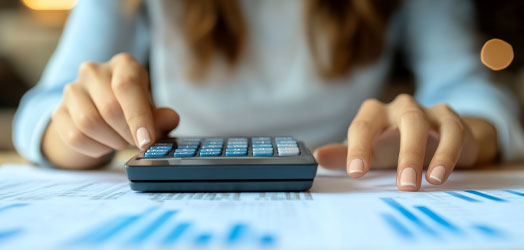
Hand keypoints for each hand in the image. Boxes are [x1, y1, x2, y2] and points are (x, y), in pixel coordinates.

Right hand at [42, 53, 178, 168]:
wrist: (102, 115)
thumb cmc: (134, 110)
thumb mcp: (153, 111)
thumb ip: (162, 117)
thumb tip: (170, 118)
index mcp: (123, 64)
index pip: (127, 86)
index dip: (138, 117)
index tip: (146, 141)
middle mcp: (94, 70)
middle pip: (110, 108)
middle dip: (127, 134)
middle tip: (137, 142)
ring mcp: (72, 89)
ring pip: (89, 123)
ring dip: (111, 142)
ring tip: (121, 141)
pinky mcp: (58, 111)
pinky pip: (75, 137)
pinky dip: (95, 149)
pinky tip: (105, 144)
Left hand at [314, 94, 497, 190]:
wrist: (436, 140)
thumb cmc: (395, 146)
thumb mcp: (370, 153)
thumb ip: (344, 156)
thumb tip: (317, 157)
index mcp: (375, 114)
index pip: (362, 126)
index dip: (358, 148)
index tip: (356, 173)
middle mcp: (400, 107)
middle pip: (402, 121)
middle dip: (403, 153)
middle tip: (403, 186)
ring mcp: (427, 111)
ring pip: (424, 124)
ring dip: (425, 153)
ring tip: (425, 183)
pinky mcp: (452, 120)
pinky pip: (452, 132)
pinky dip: (448, 154)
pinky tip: (440, 176)